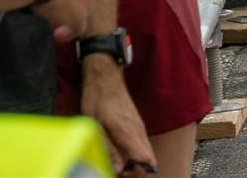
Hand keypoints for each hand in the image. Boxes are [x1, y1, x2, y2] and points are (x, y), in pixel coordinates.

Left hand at [80, 57, 155, 176]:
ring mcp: (139, 128)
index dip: (136, 173)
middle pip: (150, 160)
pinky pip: (142, 145)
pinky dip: (135, 155)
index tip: (121, 174)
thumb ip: (109, 150)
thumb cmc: (98, 100)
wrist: (106, 78)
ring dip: (135, 163)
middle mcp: (139, 132)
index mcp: (130, 134)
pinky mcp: (136, 125)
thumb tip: (118, 169)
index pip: (147, 160)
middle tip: (119, 172)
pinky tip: (121, 154)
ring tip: (118, 165)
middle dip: (136, 171)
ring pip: (147, 153)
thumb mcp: (96, 128)